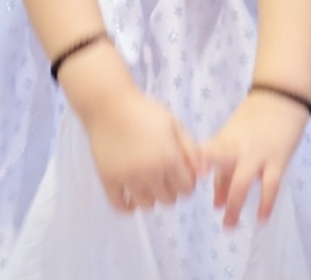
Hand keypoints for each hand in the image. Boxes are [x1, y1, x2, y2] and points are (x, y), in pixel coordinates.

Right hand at [80, 84, 201, 212]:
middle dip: (171, 191)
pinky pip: (119, 205)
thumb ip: (191, 150)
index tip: (181, 174)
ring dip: (152, 198)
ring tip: (149, 184)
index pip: (186, 189)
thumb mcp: (174, 124)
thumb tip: (203, 176)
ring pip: (147, 205)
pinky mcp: (108, 179)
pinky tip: (132, 197)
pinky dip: (128, 207)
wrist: (109, 104)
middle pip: (168, 200)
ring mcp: (127, 177)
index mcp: (168, 158)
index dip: (187, 183)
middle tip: (165, 177)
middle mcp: (149, 172)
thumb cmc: (144, 111)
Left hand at [201, 91, 309, 227]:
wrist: (280, 99)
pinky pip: (270, 185)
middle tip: (210, 218)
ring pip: (242, 181)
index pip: (203, 156)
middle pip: (220, 171)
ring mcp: (257, 154)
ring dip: (235, 204)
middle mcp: (236, 148)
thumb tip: (216, 203)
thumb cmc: (252, 121)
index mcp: (222, 140)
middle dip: (214, 196)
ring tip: (229, 225)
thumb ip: (223, 168)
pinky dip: (265, 203)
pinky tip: (261, 219)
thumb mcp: (232, 138)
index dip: (192, 168)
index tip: (180, 183)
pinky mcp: (277, 159)